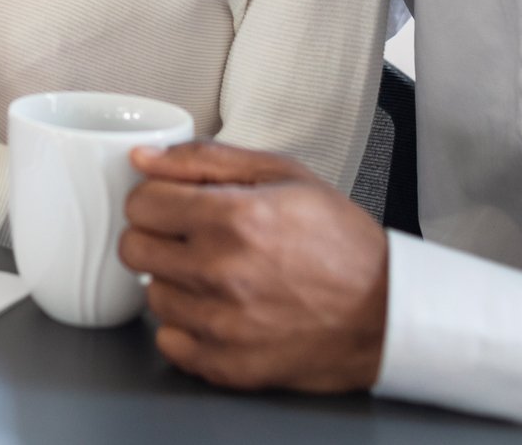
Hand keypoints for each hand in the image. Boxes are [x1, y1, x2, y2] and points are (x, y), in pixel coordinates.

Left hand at [118, 141, 387, 393]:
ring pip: (151, 296)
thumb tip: (145, 157)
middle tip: (189, 239)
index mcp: (232, 218)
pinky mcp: (228, 365)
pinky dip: (187, 327)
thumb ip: (205, 159)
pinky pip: (170, 342)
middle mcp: (221, 272)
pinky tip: (218, 310)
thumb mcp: (283, 175)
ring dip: (175, 283)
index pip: (141, 203)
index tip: (173, 205)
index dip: (155, 199)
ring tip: (216, 275)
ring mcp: (222, 324)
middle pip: (134, 249)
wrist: (387, 312)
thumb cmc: (341, 242)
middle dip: (156, 238)